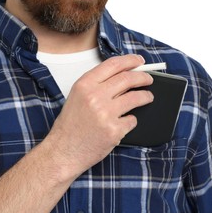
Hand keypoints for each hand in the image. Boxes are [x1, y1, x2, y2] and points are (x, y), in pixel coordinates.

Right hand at [47, 54, 153, 173]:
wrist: (63, 151)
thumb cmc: (69, 126)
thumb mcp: (77, 97)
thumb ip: (97, 85)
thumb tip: (123, 76)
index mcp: (85, 85)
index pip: (113, 65)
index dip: (130, 61)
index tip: (139, 61)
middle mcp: (95, 96)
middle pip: (128, 79)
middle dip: (143, 77)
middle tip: (148, 79)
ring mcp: (105, 114)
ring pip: (135, 98)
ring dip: (146, 96)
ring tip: (148, 97)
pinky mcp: (114, 130)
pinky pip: (132, 120)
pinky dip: (132, 120)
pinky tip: (126, 122)